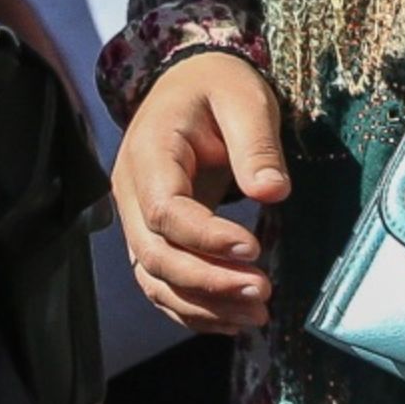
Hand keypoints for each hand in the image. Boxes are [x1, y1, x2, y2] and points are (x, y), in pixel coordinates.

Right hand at [111, 51, 286, 334]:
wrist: (192, 83)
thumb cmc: (219, 87)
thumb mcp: (245, 99)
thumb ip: (256, 145)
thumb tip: (273, 192)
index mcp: (149, 152)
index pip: (165, 211)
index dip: (205, 238)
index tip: (253, 250)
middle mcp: (132, 192)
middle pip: (155, 255)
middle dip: (207, 282)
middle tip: (262, 293)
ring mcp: (138, 218)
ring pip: (156, 279)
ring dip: (203, 305)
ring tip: (256, 316)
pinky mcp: (154, 236)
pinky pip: (164, 283)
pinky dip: (194, 308)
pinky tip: (233, 320)